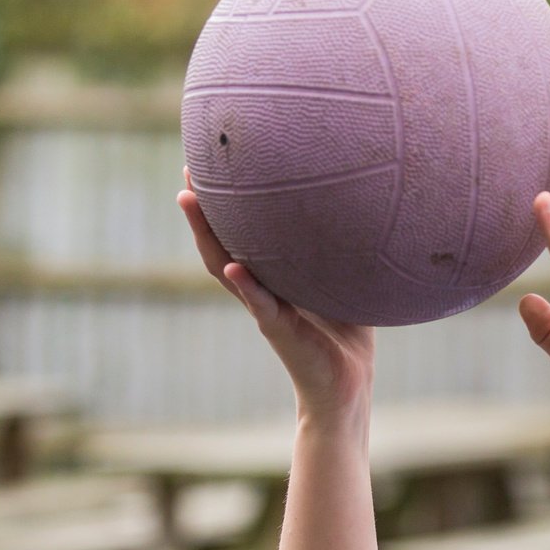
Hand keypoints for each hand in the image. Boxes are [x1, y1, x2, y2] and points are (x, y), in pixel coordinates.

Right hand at [178, 171, 373, 416]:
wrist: (347, 385)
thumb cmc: (346, 334)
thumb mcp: (342, 283)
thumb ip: (342, 252)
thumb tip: (362, 207)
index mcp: (272, 276)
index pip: (240, 233)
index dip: (224, 203)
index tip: (212, 164)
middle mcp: (260, 289)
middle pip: (219, 241)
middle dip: (201, 207)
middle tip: (186, 170)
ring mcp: (265, 308)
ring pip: (225, 267)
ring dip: (206, 235)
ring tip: (188, 201)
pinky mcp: (279, 330)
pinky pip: (259, 305)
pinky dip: (246, 285)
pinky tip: (234, 265)